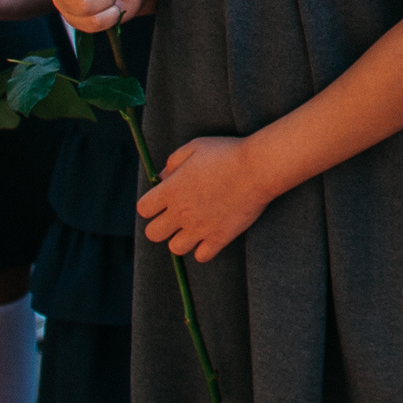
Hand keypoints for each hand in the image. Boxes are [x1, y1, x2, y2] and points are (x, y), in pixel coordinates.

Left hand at [138, 136, 268, 262]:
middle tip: (177, 216)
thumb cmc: (227, 153)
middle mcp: (180, 213)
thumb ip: (174, 161)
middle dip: (162, 225)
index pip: (143, 209)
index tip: (163, 200)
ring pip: (175, 248)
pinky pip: (201, 256)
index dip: (151, 205)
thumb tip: (162, 176)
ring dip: (182, 239)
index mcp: (170, 190)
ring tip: (195, 226)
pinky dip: (204, 249)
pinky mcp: (219, 237)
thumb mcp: (196, 147)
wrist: (258, 168)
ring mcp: (199, 228)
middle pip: (153, 234)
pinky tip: (211, 234)